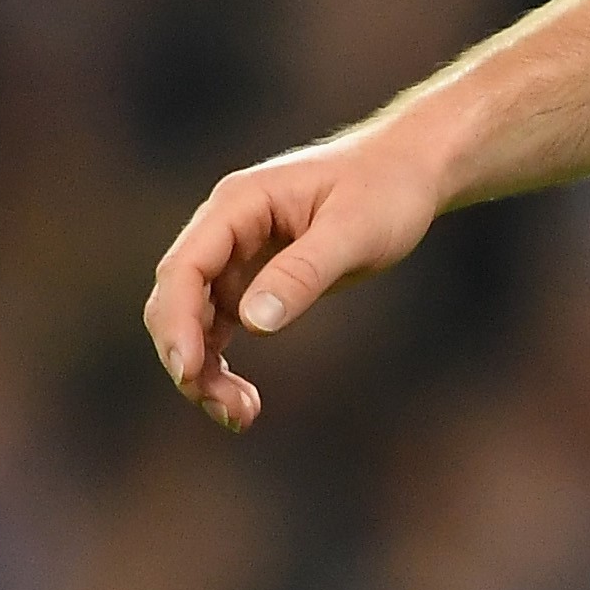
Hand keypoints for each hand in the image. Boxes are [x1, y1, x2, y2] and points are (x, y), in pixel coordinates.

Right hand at [143, 128, 440, 431]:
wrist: (412, 172)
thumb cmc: (388, 188)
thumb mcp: (356, 228)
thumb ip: (305, 271)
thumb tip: (253, 321)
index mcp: (238, 204)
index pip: (184, 268)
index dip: (177, 322)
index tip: (189, 371)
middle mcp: (226, 230)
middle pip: (178, 302)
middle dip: (189, 358)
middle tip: (230, 408)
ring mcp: (236, 258)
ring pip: (194, 324)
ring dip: (204, 373)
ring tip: (241, 416)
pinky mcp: (252, 282)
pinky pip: (220, 330)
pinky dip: (222, 367)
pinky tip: (243, 404)